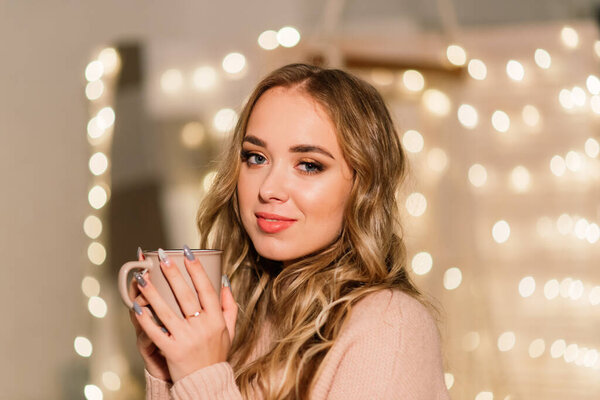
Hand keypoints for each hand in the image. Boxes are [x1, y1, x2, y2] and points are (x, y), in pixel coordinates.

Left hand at [133, 246, 237, 382]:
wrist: (206, 383)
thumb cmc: (215, 354)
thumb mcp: (229, 330)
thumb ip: (229, 306)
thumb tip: (224, 282)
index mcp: (216, 319)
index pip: (206, 289)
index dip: (196, 270)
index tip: (187, 253)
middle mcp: (202, 327)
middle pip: (185, 295)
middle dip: (173, 274)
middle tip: (162, 257)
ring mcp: (186, 339)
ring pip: (167, 311)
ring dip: (152, 293)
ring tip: (142, 278)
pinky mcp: (171, 350)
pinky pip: (155, 332)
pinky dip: (145, 319)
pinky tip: (136, 307)